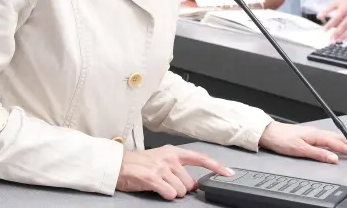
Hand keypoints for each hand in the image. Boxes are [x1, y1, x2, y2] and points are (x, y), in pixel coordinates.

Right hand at [116, 145, 232, 199]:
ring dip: (172, 192)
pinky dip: (166, 196)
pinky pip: (170, 194)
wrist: (117, 165)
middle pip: (190, 183)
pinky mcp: (152, 178)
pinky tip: (157, 190)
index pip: (200, 158)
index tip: (229, 173)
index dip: (216, 166)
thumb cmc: (138, 163)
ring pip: (181, 190)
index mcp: (173, 152)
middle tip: (167, 183)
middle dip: (181, 188)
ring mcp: (161, 167)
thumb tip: (194, 183)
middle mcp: (169, 158)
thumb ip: (178, 168)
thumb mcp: (160, 159)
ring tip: (159, 185)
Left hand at [258, 122, 346, 163]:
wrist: (269, 133)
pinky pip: (329, 138)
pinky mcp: (310, 135)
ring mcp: (313, 133)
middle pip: (339, 139)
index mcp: (316, 135)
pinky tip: (338, 144)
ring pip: (335, 138)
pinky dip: (338, 141)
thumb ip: (318, 154)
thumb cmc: (281, 140)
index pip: (338, 144)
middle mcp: (316, 132)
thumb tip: (334, 158)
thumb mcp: (300, 149)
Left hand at [318, 0, 346, 40]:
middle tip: (330, 38)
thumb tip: (319, 16)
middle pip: (343, 26)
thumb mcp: (335, 3)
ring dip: (342, 36)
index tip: (325, 29)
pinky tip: (342, 38)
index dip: (330, 25)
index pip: (336, 18)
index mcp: (344, 9)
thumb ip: (327, 10)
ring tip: (335, 40)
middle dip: (336, 33)